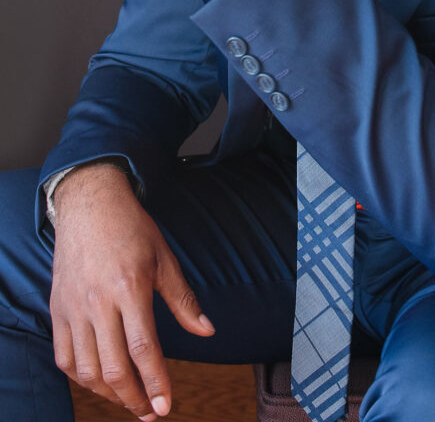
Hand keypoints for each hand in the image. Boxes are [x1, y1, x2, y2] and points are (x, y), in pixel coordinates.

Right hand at [50, 163, 214, 419]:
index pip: (143, 348)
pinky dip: (80, 377)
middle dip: (134, 398)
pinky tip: (98, 381)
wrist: (89, 204)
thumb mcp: (164, 258)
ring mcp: (74, 307)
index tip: (165, 406)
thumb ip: (183, 299)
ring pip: (86, 369)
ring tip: (128, 399)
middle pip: (113, 367)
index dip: (155, 383)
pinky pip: (64, 356)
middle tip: (149, 412)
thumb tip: (207, 331)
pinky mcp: (58, 309)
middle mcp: (98, 302)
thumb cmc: (131, 228)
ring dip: (107, 394)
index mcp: (129, 287)